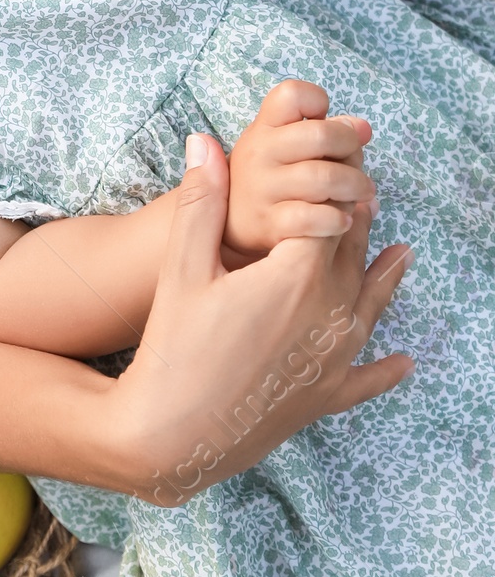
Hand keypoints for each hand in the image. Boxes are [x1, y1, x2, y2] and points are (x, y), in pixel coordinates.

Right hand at [113, 132, 411, 506]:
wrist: (172, 435)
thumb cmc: (173, 348)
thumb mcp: (181, 268)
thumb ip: (200, 203)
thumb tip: (202, 142)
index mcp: (295, 276)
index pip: (327, 214)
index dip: (329, 184)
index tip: (334, 160)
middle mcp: (328, 315)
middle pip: (351, 255)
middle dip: (356, 220)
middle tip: (363, 191)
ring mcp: (332, 360)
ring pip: (370, 306)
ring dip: (385, 277)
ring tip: (402, 253)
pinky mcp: (324, 397)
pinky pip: (368, 378)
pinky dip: (387, 369)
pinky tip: (404, 362)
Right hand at [223, 79, 375, 259]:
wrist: (228, 226)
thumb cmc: (270, 179)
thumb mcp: (284, 148)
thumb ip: (324, 132)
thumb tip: (363, 128)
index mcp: (264, 128)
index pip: (291, 94)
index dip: (317, 102)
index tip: (323, 122)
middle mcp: (258, 153)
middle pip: (320, 135)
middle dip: (351, 147)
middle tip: (358, 163)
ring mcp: (262, 188)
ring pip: (323, 177)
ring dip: (354, 186)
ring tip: (362, 194)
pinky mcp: (269, 223)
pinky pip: (312, 217)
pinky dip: (336, 219)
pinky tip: (343, 221)